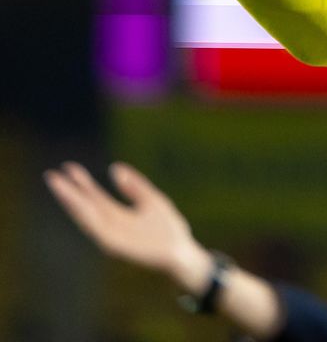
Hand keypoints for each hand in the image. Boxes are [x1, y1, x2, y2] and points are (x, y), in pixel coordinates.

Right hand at [44, 161, 215, 292]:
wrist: (182, 251)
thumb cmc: (169, 229)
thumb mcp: (152, 199)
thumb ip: (134, 185)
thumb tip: (114, 167)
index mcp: (118, 215)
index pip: (95, 197)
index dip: (82, 183)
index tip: (68, 167)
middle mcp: (111, 225)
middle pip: (86, 206)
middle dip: (69, 192)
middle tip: (51, 175)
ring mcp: (111, 236)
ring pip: (87, 217)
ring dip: (72, 203)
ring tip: (59, 187)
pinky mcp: (116, 246)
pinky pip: (98, 230)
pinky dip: (87, 218)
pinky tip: (79, 206)